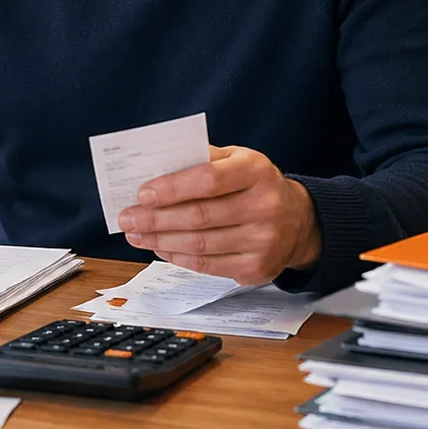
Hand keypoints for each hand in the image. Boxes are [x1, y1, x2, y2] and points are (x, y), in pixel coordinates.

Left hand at [117, 145, 320, 284]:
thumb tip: (157, 169)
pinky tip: (160, 247)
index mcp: (257, 171)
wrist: (299, 221)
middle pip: (199, 216)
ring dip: (160, 240)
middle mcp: (265, 206)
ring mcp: (263, 241)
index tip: (142, 193)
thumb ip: (202, 159)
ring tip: (136, 233)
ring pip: (199, 244)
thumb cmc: (257, 185)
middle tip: (128, 217)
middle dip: (156, 218)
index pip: (208, 180)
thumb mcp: (238, 159)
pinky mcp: (256, 268)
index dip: (172, 188)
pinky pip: (207, 265)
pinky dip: (177, 256)